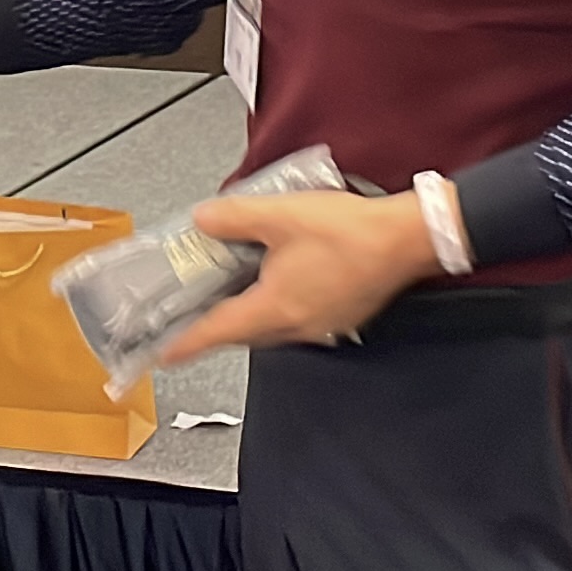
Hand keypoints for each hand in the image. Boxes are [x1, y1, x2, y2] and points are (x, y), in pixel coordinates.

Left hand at [158, 189, 443, 362]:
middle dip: (216, 327)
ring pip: (271, 328)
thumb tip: (204, 220)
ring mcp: (321, 325)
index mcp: (275, 308)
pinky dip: (277, 306)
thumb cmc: (350, 232)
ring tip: (230, 293)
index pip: (218, 332)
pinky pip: (296, 319)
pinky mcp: (340, 316)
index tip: (164, 354)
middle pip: (243, 333)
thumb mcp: (280, 216)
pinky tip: (277, 281)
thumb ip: (234, 218)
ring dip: (248, 316)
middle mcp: (296, 326)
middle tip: (192, 317)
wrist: (407, 239)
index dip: (187, 343)